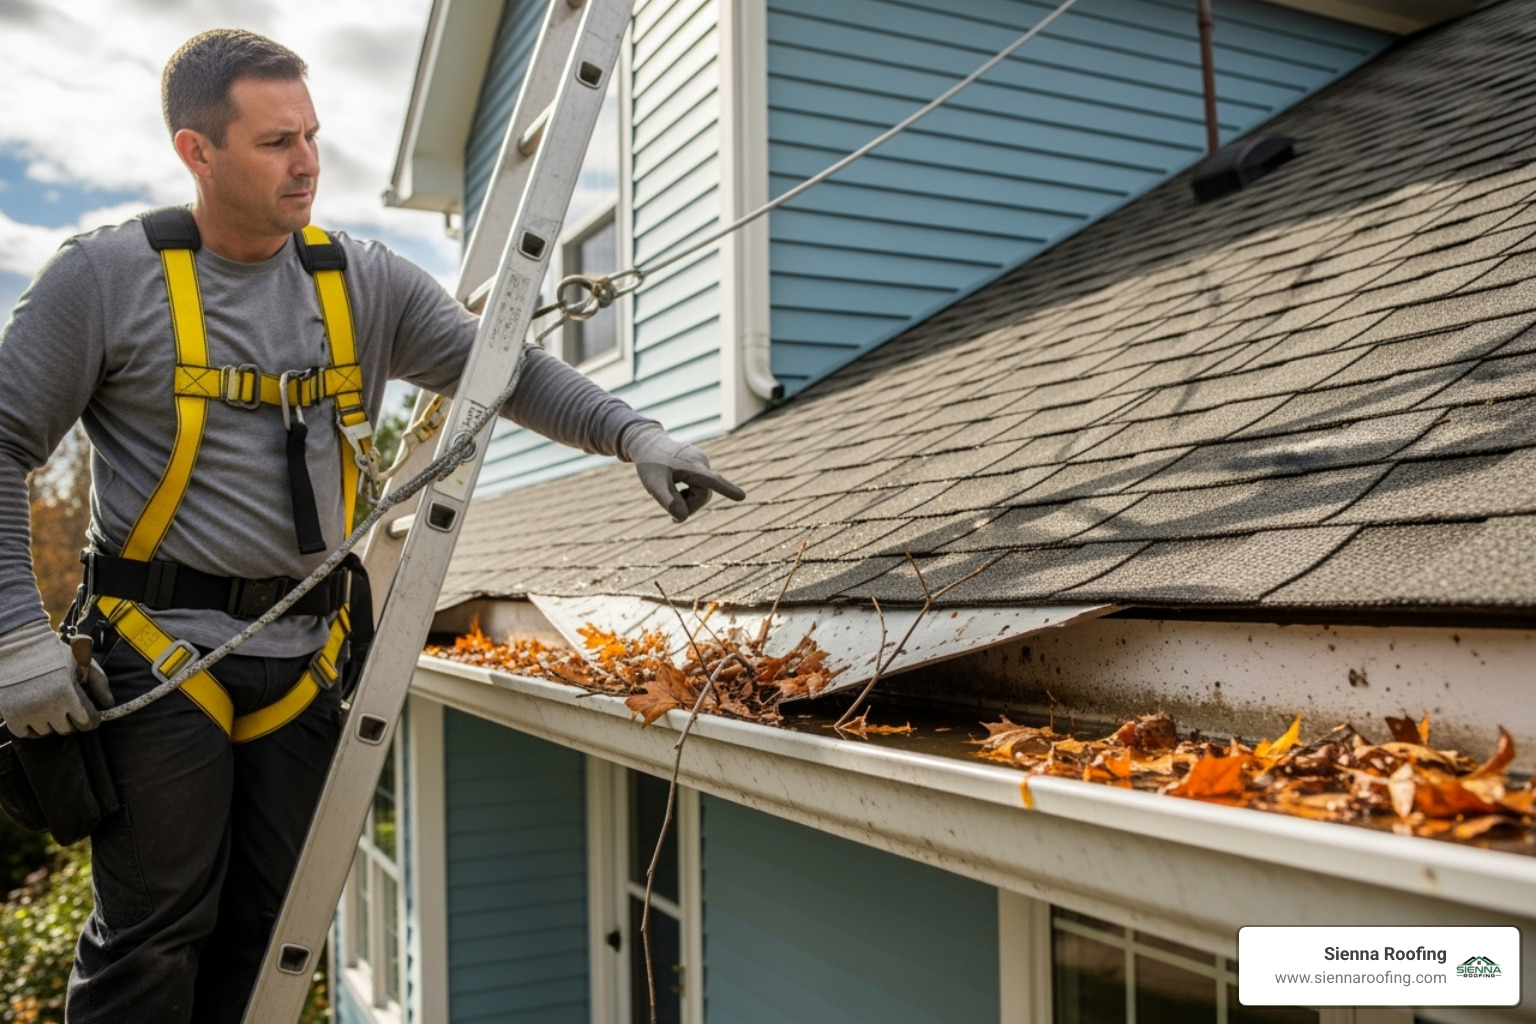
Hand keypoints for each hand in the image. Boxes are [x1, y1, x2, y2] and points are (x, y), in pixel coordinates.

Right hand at [0, 620, 108, 737]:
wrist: (17, 647)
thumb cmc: (54, 653)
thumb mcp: (82, 662)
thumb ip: (98, 683)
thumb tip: (109, 705)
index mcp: (68, 693)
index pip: (87, 721)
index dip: (92, 720)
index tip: (91, 716)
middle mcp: (49, 706)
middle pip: (67, 729)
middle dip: (72, 720)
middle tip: (69, 707)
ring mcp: (29, 713)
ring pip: (47, 732)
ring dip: (52, 723)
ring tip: (51, 706)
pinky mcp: (12, 715)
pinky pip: (27, 733)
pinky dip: (32, 727)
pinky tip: (36, 713)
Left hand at [623, 423, 745, 521]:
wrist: (648, 443)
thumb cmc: (650, 464)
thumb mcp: (654, 485)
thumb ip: (668, 502)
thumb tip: (683, 518)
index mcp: (692, 466)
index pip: (712, 480)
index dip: (727, 490)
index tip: (742, 496)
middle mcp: (702, 462)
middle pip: (704, 495)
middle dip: (689, 507)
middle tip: (671, 517)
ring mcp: (702, 462)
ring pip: (702, 492)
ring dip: (688, 500)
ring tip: (672, 494)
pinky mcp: (700, 464)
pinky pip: (700, 486)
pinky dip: (689, 493)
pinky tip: (677, 487)